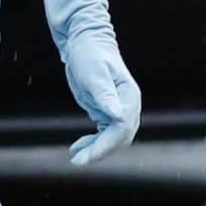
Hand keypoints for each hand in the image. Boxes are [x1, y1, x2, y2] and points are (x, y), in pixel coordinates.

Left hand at [61, 28, 141, 167]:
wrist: (85, 43)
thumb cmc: (90, 54)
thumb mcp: (94, 74)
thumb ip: (105, 95)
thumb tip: (117, 116)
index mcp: (129, 97)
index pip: (123, 127)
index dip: (107, 144)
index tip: (89, 155)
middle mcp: (127, 107)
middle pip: (119, 138)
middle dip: (100, 152)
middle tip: (78, 162)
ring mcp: (118, 111)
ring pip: (112, 140)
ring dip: (96, 150)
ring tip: (76, 159)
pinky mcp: (106, 113)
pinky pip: (103, 135)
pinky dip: (92, 143)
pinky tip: (76, 148)